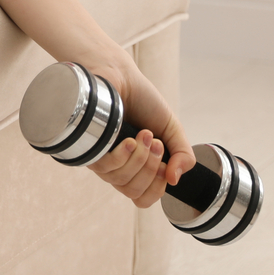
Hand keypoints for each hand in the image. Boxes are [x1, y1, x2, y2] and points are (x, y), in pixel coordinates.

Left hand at [83, 58, 195, 208]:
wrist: (120, 75)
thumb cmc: (143, 101)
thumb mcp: (172, 129)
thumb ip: (183, 155)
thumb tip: (175, 181)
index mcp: (138, 167)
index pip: (144, 198)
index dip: (158, 189)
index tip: (166, 165)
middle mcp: (119, 167)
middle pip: (135, 193)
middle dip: (153, 168)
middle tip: (156, 142)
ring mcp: (103, 159)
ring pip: (122, 183)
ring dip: (141, 159)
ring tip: (144, 134)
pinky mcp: (90, 148)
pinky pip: (107, 169)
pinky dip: (123, 156)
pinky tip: (129, 140)